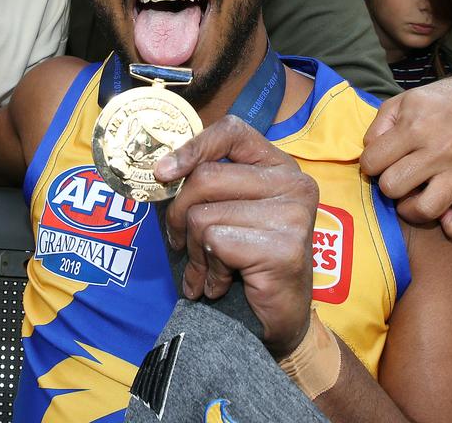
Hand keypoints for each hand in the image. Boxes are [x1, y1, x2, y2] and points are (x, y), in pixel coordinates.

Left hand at [153, 116, 319, 357]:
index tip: (162, 173)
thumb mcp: (223, 211)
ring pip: (204, 215)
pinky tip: (219, 284)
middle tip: (180, 243)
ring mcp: (293, 214)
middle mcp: (293, 183)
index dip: (192, 147)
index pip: (232, 131)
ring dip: (195, 251)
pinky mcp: (285, 247)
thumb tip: (158, 169)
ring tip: (207, 270)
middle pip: (206, 178)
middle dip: (178, 214)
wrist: (277, 319)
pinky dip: (207, 269)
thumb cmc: (244, 260)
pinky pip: (216, 243)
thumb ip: (202, 184)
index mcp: (278, 165)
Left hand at [361, 76, 451, 238]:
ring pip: (425, 209)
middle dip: (388, 184)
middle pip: (393, 188)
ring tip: (415, 195)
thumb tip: (370, 155)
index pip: (372, 163)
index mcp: (415, 128)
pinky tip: (445, 214)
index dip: (370, 165)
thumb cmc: (435, 104)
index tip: (380, 162)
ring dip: (412, 208)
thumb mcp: (400, 103)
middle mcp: (440, 150)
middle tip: (399, 176)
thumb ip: (377, 128)